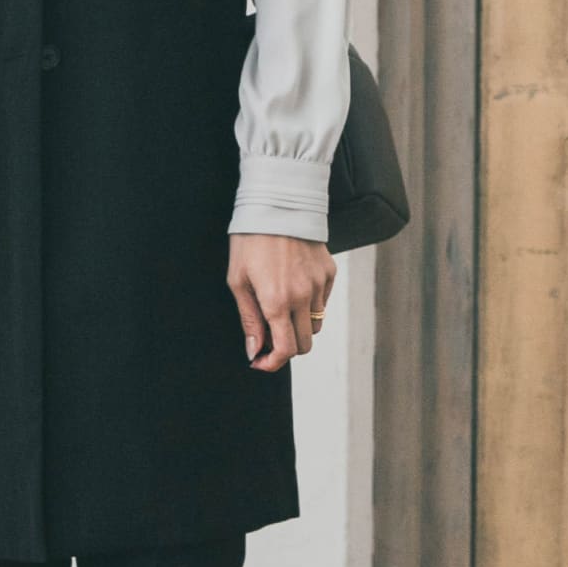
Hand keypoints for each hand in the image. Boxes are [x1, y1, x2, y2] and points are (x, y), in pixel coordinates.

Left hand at [228, 233, 336, 369]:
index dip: (273, 363)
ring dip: (299, 326)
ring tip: (280, 308)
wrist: (277, 203)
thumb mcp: (238, 280)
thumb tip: (254, 351)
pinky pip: (324, 301)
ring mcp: (320, 284)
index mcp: (277, 301)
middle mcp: (303, 296)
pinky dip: (310, 304)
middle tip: (269, 337)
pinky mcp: (330, 271)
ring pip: (316, 324)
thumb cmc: (249, 240)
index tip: (261, 362)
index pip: (285, 350)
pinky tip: (293, 287)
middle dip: (287, 348)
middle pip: (305, 343)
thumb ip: (249, 319)